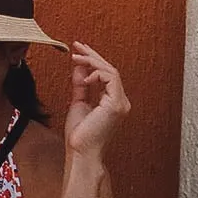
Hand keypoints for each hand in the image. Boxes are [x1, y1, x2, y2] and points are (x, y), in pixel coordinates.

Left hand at [65, 42, 130, 160]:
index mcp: (113, 102)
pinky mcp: (116, 105)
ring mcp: (120, 103)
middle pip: (110, 70)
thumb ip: (81, 85)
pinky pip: (110, 79)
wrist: (81, 151)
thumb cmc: (80, 134)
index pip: (106, 75)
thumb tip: (80, 68)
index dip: (93, 60)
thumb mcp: (78, 102)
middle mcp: (120, 101)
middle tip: (78, 46)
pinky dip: (96, 73)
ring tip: (76, 57)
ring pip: (111, 71)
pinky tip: (84, 76)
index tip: (79, 51)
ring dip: (92, 61)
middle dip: (93, 55)